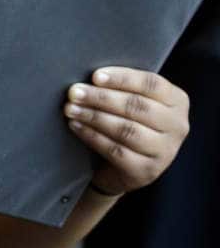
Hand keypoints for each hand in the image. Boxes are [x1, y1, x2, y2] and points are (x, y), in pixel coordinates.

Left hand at [65, 67, 190, 195]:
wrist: (122, 164)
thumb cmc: (125, 119)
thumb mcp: (130, 99)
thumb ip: (121, 86)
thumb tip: (92, 76)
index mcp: (177, 101)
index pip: (152, 84)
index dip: (122, 78)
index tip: (95, 76)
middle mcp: (177, 126)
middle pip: (137, 107)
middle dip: (101, 98)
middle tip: (74, 93)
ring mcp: (165, 151)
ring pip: (127, 129)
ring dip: (94, 117)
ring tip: (71, 109)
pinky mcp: (147, 171)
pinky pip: (117, 151)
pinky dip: (93, 136)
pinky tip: (76, 126)